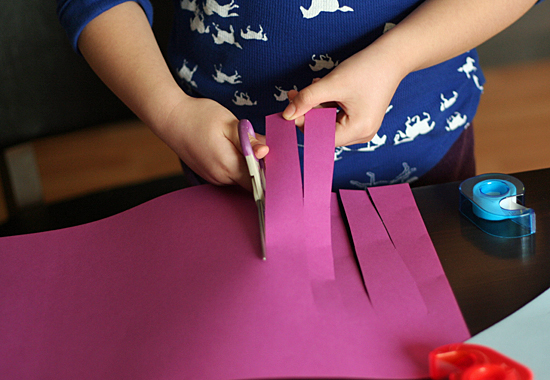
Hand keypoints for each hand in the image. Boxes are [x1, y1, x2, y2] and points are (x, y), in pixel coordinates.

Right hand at [157, 95, 267, 190]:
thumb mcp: (228, 123)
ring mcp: (213, 178)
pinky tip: (233, 149)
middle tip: (261, 145)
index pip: (259, 180)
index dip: (270, 170)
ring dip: (248, 165)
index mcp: (228, 165)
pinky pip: (230, 175)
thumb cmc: (199, 116)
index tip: (275, 155)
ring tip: (246, 144)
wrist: (170, 118)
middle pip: (251, 181)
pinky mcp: (209, 174)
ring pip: (241, 178)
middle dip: (260, 167)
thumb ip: (249, 140)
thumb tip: (266, 151)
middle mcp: (221, 177)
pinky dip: (236, 165)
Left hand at [283, 47, 405, 146]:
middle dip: (309, 112)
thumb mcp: (332, 84)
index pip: (321, 136)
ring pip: (329, 123)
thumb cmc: (366, 69)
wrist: (392, 56)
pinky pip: (337, 117)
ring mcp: (363, 128)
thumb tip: (287, 114)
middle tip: (295, 94)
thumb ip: (307, 99)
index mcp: (358, 130)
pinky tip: (325, 88)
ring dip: (317, 106)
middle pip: (324, 131)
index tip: (290, 107)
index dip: (304, 123)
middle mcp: (362, 134)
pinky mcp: (361, 119)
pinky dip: (328, 104)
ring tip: (314, 86)